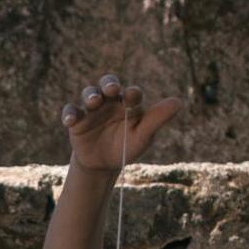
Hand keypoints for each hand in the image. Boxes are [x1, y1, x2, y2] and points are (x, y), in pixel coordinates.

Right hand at [60, 74, 182, 172]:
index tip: (131, 97)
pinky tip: (71, 120)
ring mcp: (92, 109)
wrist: (103, 164)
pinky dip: (70, 114)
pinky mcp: (76, 120)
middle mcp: (110, 102)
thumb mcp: (143, 136)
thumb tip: (179, 102)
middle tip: (111, 89)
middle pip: (108, 84)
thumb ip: (157, 119)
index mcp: (128, 103)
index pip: (131, 93)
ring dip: (91, 96)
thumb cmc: (127, 147)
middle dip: (109, 84)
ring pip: (89, 94)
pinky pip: (71, 112)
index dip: (131, 94)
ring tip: (93, 102)